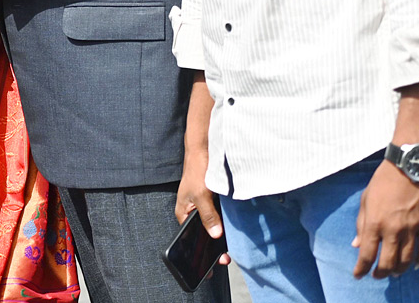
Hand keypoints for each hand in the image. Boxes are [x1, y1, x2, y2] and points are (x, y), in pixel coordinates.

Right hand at [175, 148, 230, 265]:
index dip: (199, 254)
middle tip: (226, 260)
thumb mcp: (201, 195)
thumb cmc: (196, 170)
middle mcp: (193, 212)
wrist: (205, 150)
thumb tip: (215, 235)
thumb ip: (208, 216)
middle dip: (213, 249)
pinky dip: (227, 226)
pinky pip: (220, 218)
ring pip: (213, 227)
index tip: (209, 268)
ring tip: (230, 250)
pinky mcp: (214, 203)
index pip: (190, 239)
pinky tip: (235, 233)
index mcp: (184, 213)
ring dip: (221, 237)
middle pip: (203, 235)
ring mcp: (205, 208)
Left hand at [353, 160, 418, 278]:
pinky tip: (415, 265)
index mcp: (374, 222)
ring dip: (400, 270)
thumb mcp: (365, 200)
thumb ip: (361, 224)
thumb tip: (357, 245)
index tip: (358, 275)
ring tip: (394, 272)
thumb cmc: (382, 182)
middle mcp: (393, 229)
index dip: (362, 268)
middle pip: (388, 262)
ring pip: (407, 260)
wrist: (407, 167)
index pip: (368, 253)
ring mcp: (412, 228)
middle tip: (377, 276)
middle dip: (381, 273)